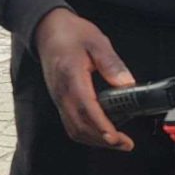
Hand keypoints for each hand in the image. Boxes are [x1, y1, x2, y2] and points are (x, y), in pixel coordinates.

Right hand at [35, 8, 136, 150]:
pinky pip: (71, 124)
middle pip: (80, 126)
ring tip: (117, 143)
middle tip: (125, 144)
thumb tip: (127, 83)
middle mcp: (63, 93)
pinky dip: (86, 134)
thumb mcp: (96, 41)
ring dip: (95, 140)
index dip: (101, 126)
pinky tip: (100, 133)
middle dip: (103, 140)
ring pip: (74, 129)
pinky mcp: (60, 100)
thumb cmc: (70, 34)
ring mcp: (59, 99)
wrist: (47, 30)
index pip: (87, 108)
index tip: (115, 137)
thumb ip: (112, 63)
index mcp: (72, 77)